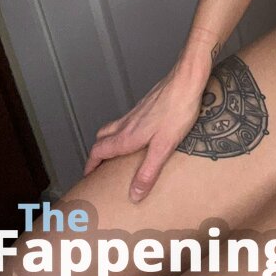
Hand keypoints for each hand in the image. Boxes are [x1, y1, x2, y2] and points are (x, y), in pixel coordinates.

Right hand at [82, 61, 208, 202]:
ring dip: (109, 141)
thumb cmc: (177, 110)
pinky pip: (128, 121)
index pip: (99, 151)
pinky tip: (140, 136)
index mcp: (128, 136)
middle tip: (99, 166)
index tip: (88, 177)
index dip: (90, 165)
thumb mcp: (163, 147)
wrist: (187, 80)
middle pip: (102, 138)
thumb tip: (134, 194)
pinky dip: (124, 131)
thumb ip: (148, 171)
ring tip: (117, 154)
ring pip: (114, 127)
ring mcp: (137, 112)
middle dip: (97, 153)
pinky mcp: (147, 105)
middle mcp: (128, 123)